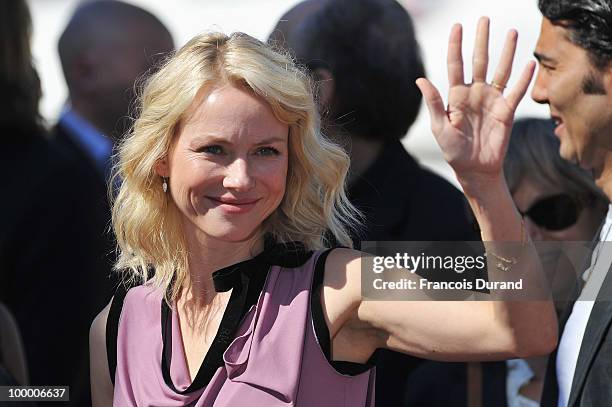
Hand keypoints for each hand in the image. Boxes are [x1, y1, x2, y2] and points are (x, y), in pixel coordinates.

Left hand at [416, 17, 534, 187]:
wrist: (474, 170)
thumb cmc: (454, 151)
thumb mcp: (440, 127)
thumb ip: (434, 103)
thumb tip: (420, 79)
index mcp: (456, 96)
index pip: (456, 65)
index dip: (456, 46)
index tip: (457, 27)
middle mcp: (475, 93)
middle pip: (479, 61)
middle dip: (481, 40)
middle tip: (484, 20)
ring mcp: (492, 100)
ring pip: (500, 71)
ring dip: (506, 52)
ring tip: (510, 32)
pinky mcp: (506, 111)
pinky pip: (516, 92)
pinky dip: (524, 79)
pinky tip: (530, 63)